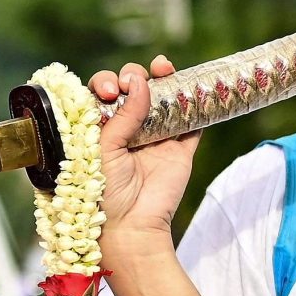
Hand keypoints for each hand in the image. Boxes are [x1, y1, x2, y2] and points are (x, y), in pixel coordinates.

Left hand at [92, 57, 198, 252]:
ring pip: (162, 97)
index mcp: (99, 128)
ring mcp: (155, 136)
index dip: (105, 83)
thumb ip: (122, 116)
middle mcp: (126, 128)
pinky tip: (194, 85)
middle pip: (132, 89)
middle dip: (131, 76)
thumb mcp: (102, 149)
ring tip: (162, 67)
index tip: (108, 90)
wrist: (130, 227)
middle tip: (129, 82)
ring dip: (162, 77)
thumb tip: (139, 80)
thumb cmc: (102, 192)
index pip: (102, 94)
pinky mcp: (180, 147)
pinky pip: (193, 119)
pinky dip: (197, 100)